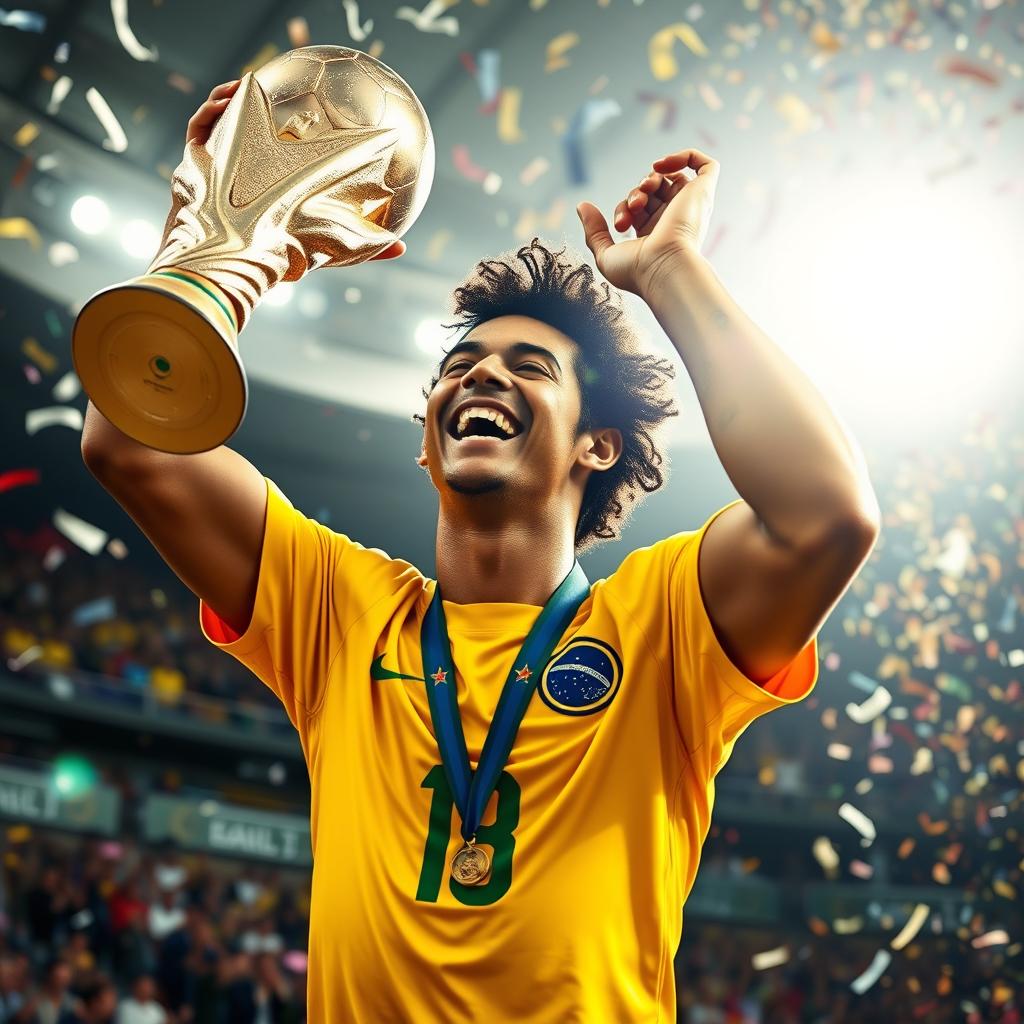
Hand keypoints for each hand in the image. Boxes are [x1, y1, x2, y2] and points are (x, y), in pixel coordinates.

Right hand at [183, 79, 405, 261]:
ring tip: (248, 85)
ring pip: (224, 128)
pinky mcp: (193, 165)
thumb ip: (364, 249)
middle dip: (259, 115)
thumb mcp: (329, 250)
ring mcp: (217, 171)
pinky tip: (231, 94)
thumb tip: (403, 249)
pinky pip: (199, 127)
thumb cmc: (278, 260)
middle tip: (278, 95)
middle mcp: (243, 181)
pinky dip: (214, 107)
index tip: (313, 122)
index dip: (295, 143)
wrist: (229, 261)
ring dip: (236, 101)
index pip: (283, 165)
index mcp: (272, 195)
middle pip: (250, 141)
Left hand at [576, 148, 718, 298]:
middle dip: (636, 192)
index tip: (620, 225)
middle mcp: (675, 220)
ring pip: (672, 177)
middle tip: (633, 207)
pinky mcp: (703, 193)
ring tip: (645, 190)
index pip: (638, 208)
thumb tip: (582, 206)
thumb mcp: (606, 254)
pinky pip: (706, 165)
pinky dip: (685, 156)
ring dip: (651, 178)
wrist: (665, 270)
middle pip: (653, 190)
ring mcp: (690, 206)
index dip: (623, 208)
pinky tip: (662, 165)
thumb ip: (594, 231)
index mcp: (656, 235)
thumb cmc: (637, 272)